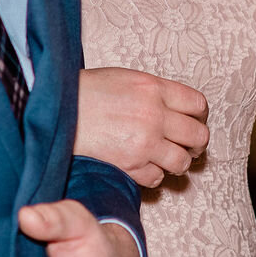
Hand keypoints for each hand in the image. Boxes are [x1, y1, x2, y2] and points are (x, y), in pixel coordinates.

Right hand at [74, 66, 208, 186]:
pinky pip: (157, 178)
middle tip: (187, 145)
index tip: (194, 121)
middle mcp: (155, 115)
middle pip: (198, 136)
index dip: (199, 116)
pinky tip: (144, 166)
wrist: (56, 111)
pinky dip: (154, 175)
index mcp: (154, 89)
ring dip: (177, 162)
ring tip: (166, 158)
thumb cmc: (86, 92)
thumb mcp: (126, 78)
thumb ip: (155, 92)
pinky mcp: (131, 166)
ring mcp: (145, 143)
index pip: (198, 105)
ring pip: (182, 161)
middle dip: (195, 142)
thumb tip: (178, 108)